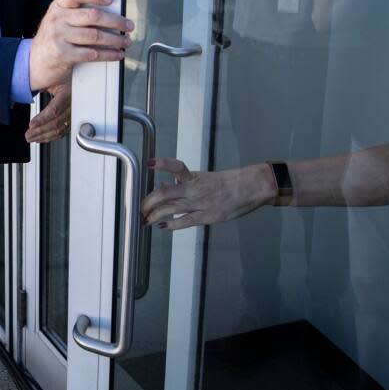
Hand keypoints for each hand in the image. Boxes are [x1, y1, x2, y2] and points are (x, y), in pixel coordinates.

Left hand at [25, 82, 70, 143]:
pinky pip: (63, 131)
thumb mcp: (53, 79)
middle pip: (56, 123)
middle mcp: (72, 106)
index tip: (31, 125)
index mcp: (67, 94)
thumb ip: (42, 86)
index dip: (42, 119)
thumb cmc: (64, 78)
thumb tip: (27, 91)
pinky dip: (51, 136)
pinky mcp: (72, 120)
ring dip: (44, 136)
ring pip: (59, 129)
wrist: (78, 81)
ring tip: (32, 138)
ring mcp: (73, 114)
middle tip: (28, 134)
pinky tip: (42, 138)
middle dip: (40, 131)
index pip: (54, 110)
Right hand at [28, 0, 132, 92]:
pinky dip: (108, 54)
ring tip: (125, 41)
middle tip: (128, 25)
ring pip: (95, 35)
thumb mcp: (57, 21)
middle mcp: (57, 19)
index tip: (111, 0)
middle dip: (115, 21)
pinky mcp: (63, 54)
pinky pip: (92, 53)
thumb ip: (76, 14)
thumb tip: (110, 13)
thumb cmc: (51, 40)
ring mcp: (58, 36)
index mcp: (57, 7)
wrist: (32, 62)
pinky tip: (116, 54)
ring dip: (115, 40)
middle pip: (92, 16)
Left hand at [141, 159, 274, 230]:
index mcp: (193, 177)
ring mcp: (200, 203)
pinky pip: (184, 222)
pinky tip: (161, 226)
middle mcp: (194, 189)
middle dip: (148, 202)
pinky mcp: (207, 217)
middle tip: (139, 208)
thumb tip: (166, 184)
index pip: (176, 167)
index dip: (162, 164)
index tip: (148, 164)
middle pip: (165, 193)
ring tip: (144, 220)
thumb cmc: (227, 183)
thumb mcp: (203, 178)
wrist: (250, 189)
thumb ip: (184, 182)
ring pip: (170, 209)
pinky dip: (170, 224)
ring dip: (154, 215)